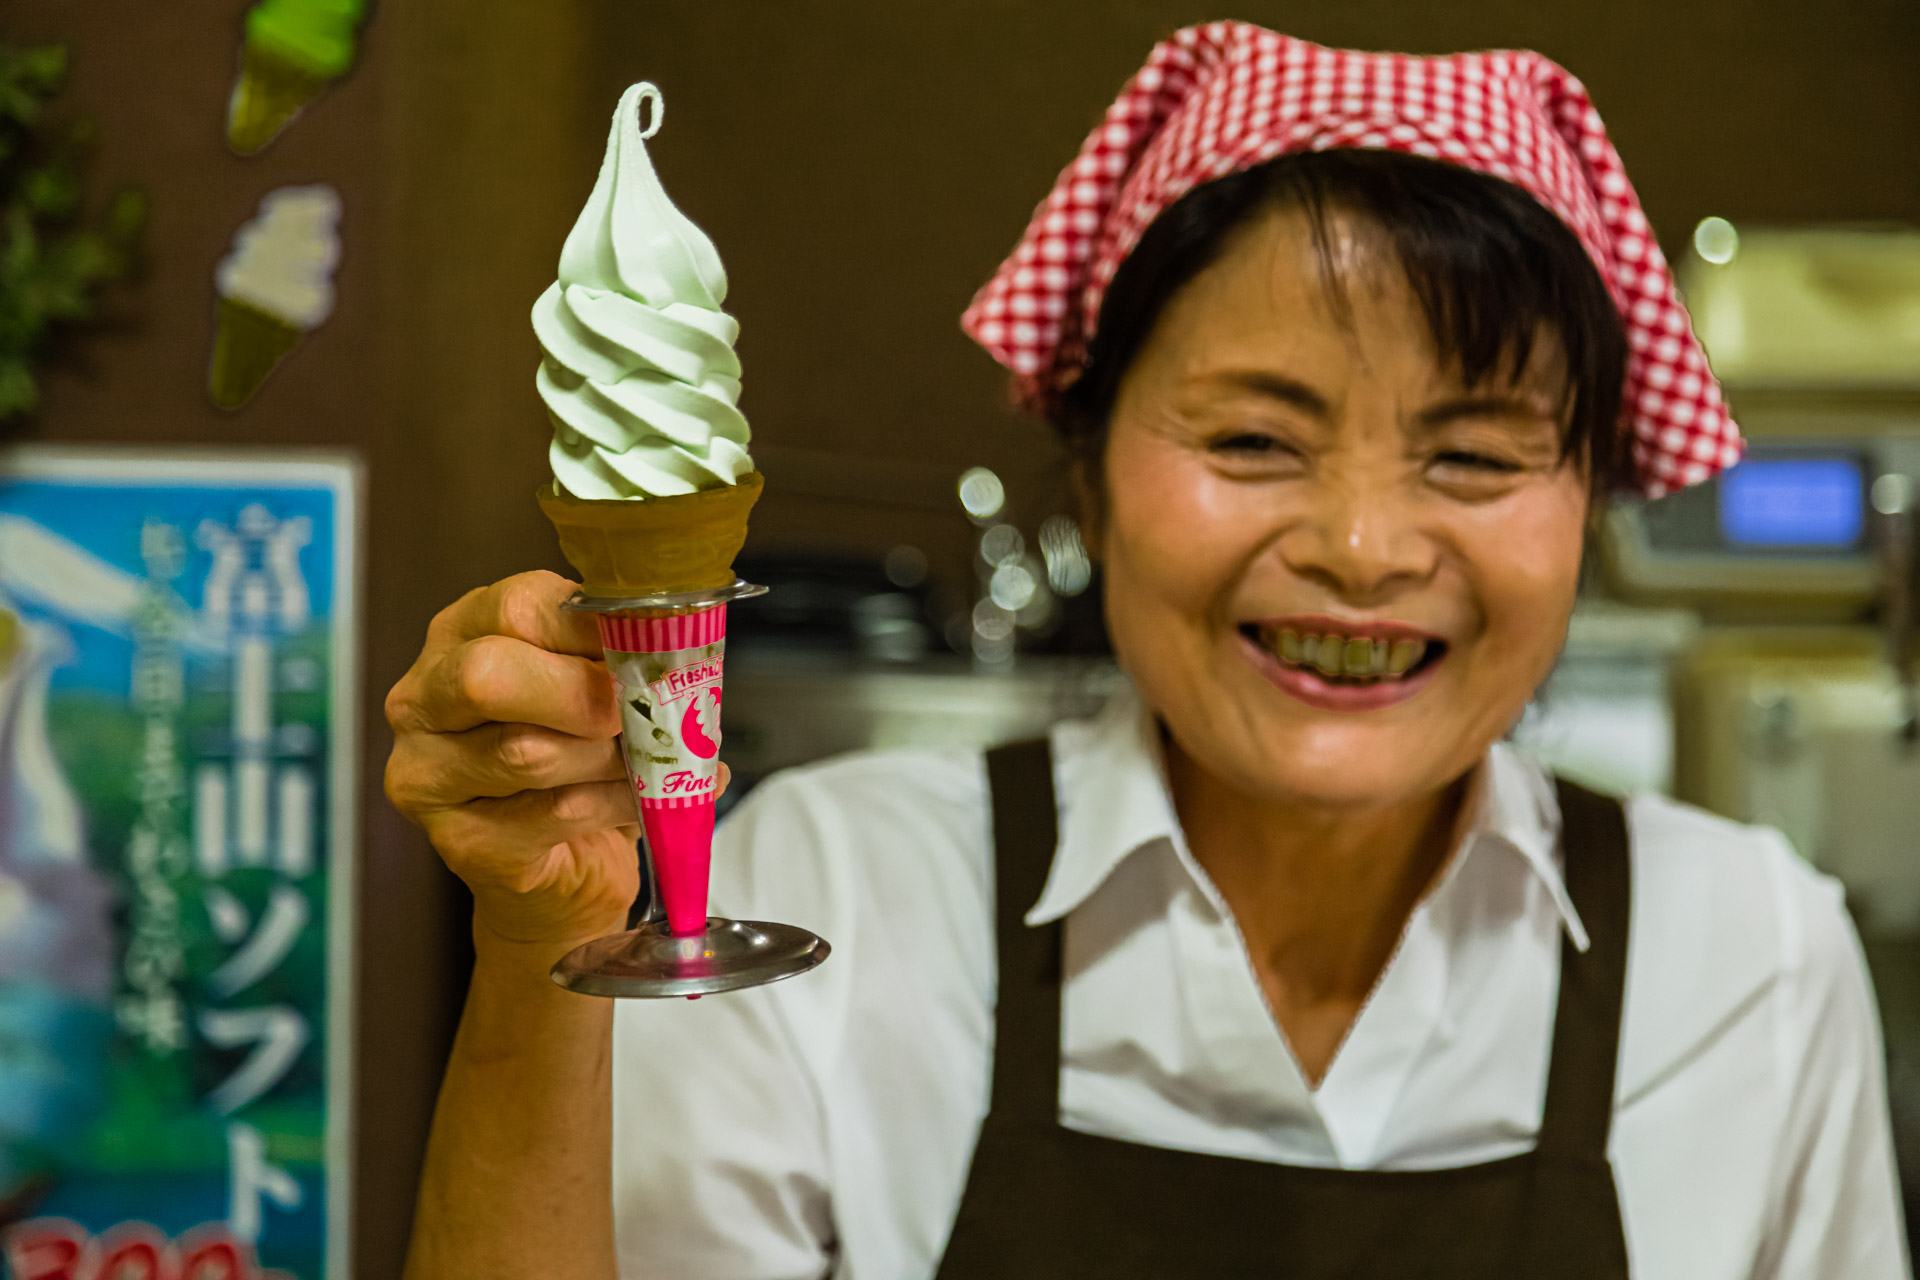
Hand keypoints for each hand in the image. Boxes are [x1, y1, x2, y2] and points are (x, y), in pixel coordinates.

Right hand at [385, 571, 643, 950]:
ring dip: (609, 757)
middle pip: (490, 674)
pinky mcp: (465, 843)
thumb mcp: (591, 686)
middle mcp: (422, 700)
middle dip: (585, 694)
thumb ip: (609, 655)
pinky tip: (641, 802)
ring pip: (527, 751)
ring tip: (650, 762)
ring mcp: (429, 776)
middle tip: (638, 711)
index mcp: (458, 635)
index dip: (592, 628)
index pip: (515, 608)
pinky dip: (617, 803)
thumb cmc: (579, 760)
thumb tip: (666, 640)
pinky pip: (555, 812)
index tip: (644, 649)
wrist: (565, 874)